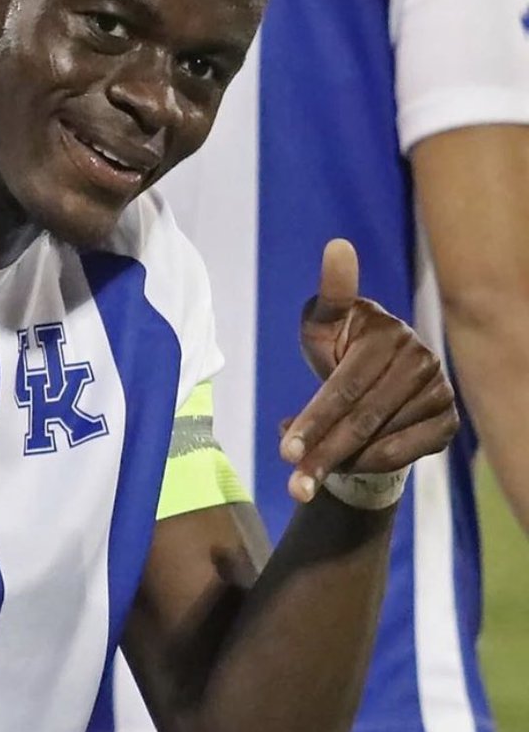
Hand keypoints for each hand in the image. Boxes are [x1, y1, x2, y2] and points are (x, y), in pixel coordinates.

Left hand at [278, 239, 458, 502]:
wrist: (373, 378)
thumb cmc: (338, 349)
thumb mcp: (323, 326)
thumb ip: (328, 296)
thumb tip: (337, 246)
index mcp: (387, 333)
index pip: (344, 387)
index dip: (313, 421)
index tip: (284, 451)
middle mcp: (420, 359)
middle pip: (362, 418)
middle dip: (323, 454)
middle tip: (293, 485)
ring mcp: (439, 390)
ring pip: (384, 439)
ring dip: (343, 464)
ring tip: (308, 480)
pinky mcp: (448, 419)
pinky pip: (408, 452)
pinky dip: (373, 464)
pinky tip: (346, 469)